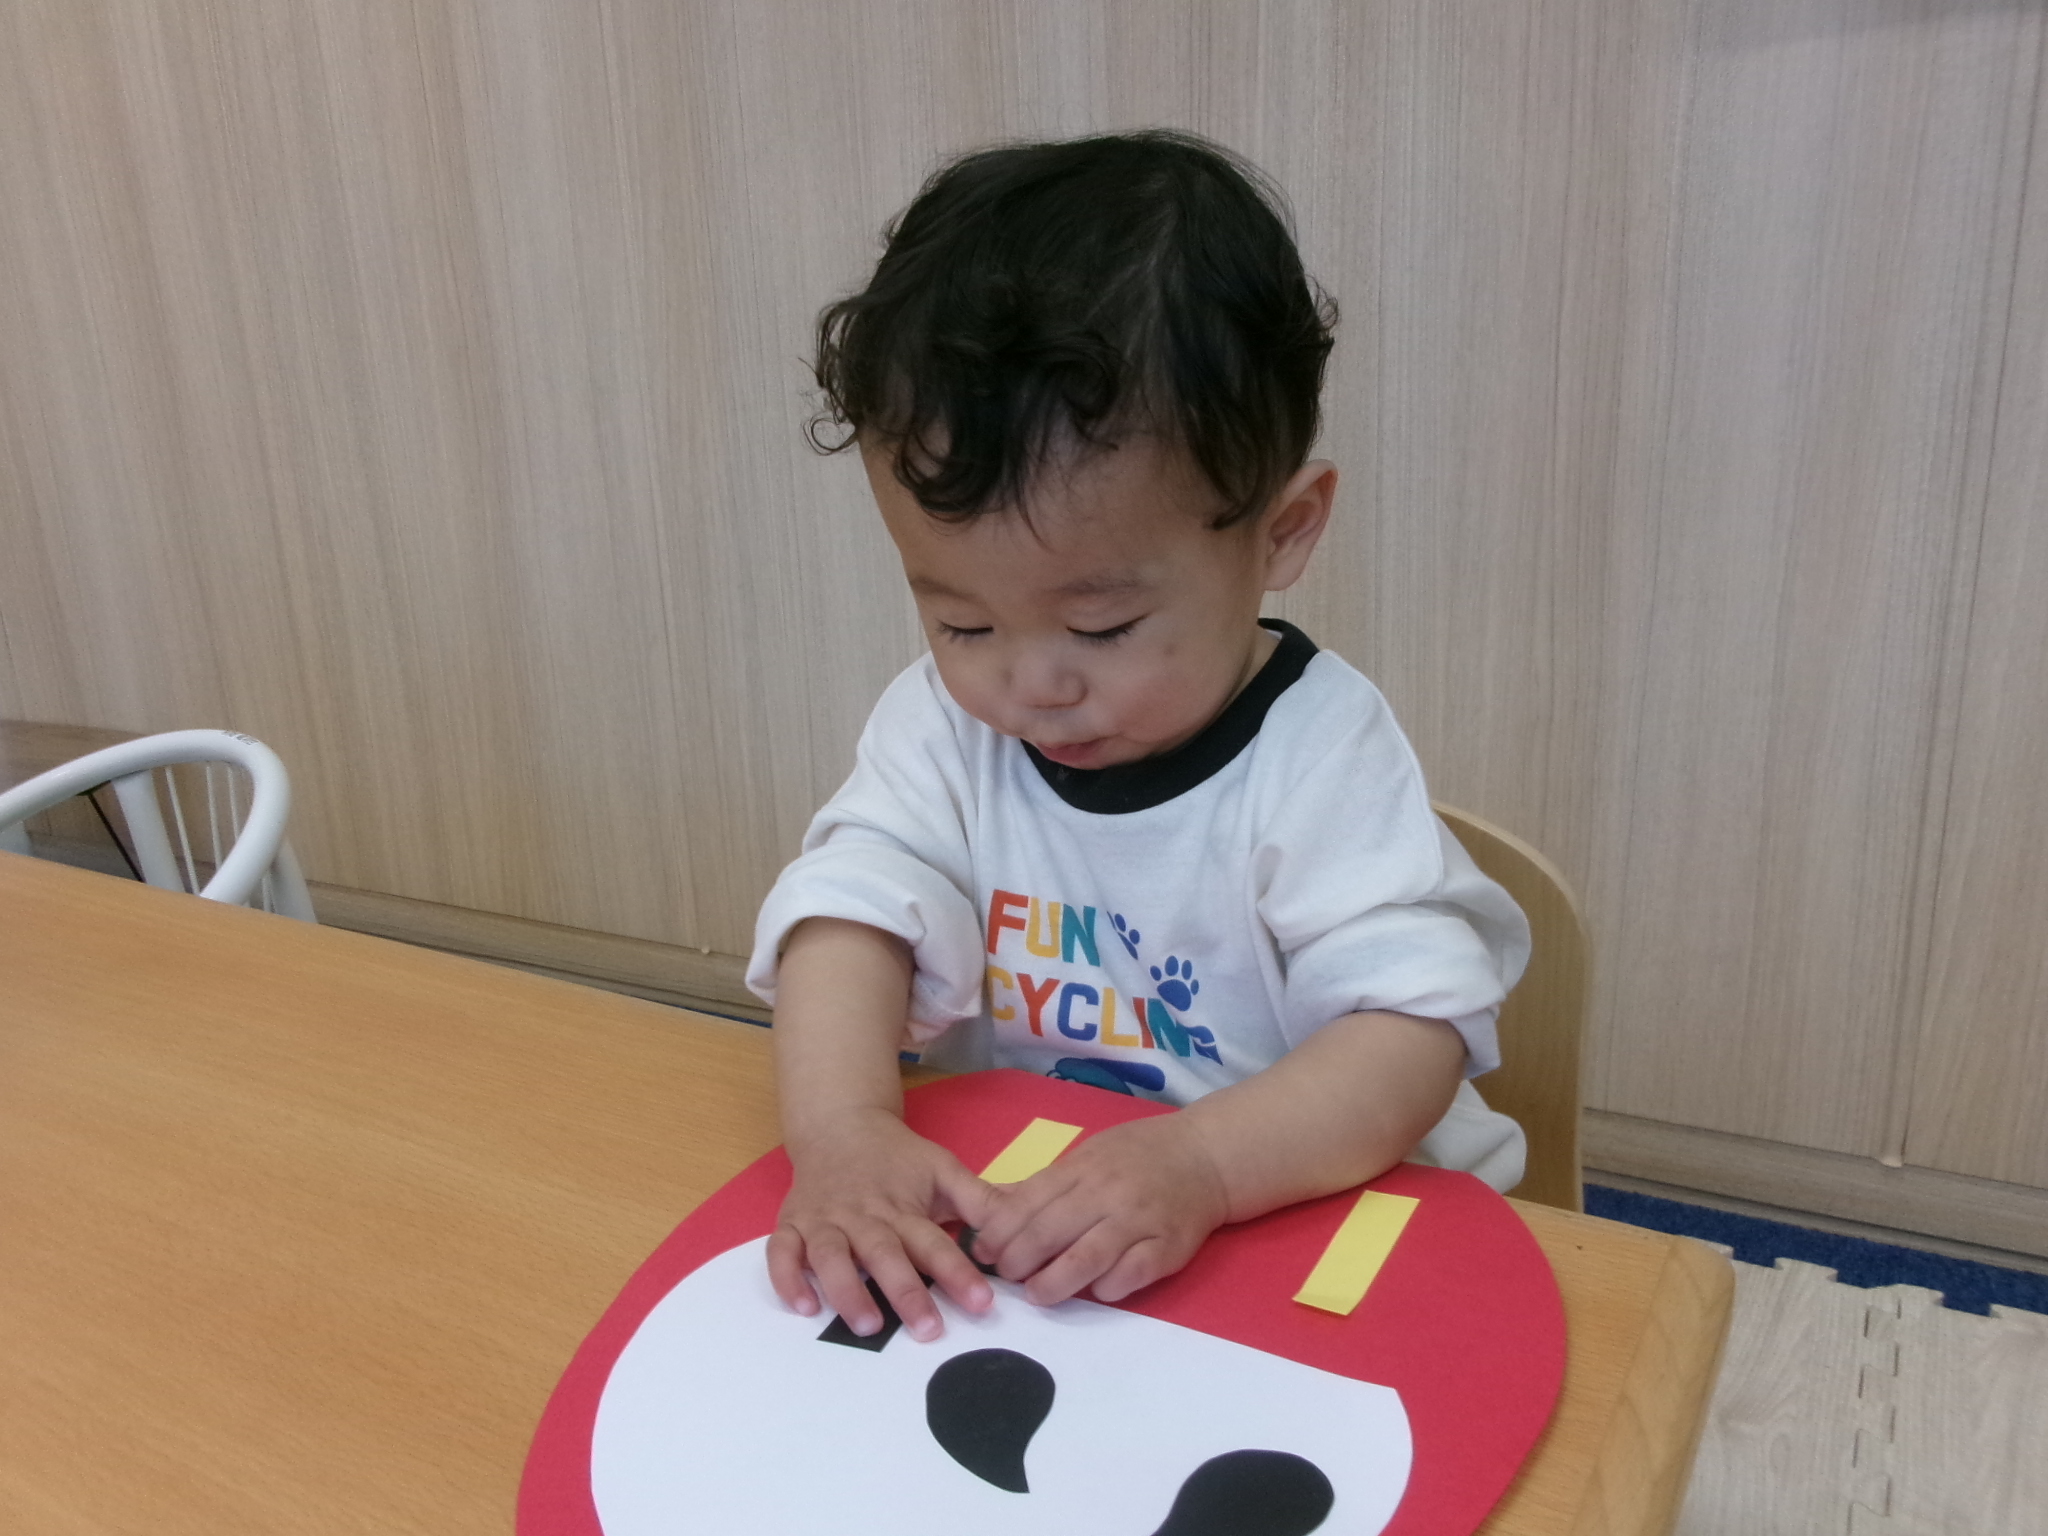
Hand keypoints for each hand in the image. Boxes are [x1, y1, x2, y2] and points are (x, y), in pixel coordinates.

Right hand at [768, 1108, 994, 1341]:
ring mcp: (823, 1220)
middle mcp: (862, 1215)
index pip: (933, 1241)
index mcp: (902, 1206)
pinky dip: (788, 1278)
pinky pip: (781, 1252)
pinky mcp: (791, 1224)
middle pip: (884, 1254)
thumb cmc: (897, 1157)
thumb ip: (979, 1199)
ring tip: (868, 1326)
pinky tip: (803, 1307)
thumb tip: (1022, 1222)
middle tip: (929, 1329)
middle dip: (906, 1292)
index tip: (982, 1304)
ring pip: (832, 1255)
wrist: (838, 1123)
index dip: (958, 1272)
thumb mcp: (941, 1168)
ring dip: (848, 1290)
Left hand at [969, 1114, 1229, 1306]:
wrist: (1205, 1156)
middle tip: (1005, 1278)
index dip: (1000, 1231)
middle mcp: (1107, 1192)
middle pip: (1050, 1231)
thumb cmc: (1138, 1156)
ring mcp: (1139, 1220)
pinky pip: (1130, 1274)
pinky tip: (1095, 1291)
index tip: (982, 1252)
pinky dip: (1108, 1287)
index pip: (1029, 1201)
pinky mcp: (1167, 1248)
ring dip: (1055, 1282)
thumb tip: (994, 1211)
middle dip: (1018, 1260)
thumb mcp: (1088, 1155)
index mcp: (1083, 1167)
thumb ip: (1048, 1185)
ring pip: (1087, 1257)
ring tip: (1037, 1295)